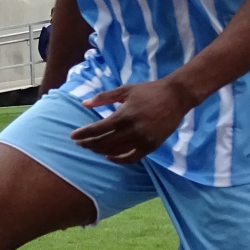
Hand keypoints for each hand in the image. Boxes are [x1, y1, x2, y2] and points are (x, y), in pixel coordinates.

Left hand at [69, 79, 197, 163]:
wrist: (176, 97)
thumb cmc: (148, 91)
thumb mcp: (125, 90)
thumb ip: (103, 97)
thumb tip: (84, 103)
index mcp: (124, 115)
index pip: (98, 129)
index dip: (84, 134)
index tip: (72, 136)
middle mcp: (133, 130)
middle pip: (104, 142)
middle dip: (89, 144)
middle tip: (79, 143)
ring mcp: (143, 140)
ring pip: (116, 151)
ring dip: (100, 151)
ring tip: (91, 148)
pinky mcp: (152, 146)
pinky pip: (132, 158)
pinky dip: (119, 159)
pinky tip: (109, 156)